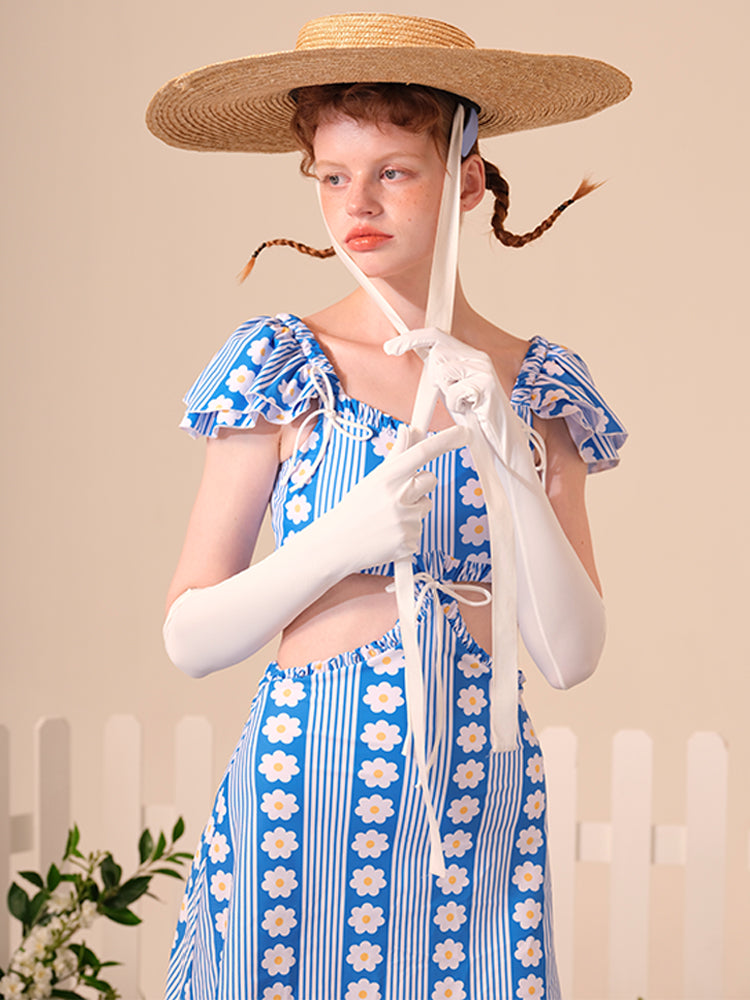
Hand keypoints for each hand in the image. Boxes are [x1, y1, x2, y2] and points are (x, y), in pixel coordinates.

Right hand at [313, 422, 468, 574]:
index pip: (422, 453)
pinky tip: (388, 536)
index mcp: (387, 477)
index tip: (464, 433)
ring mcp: (405, 520)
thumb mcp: (372, 479)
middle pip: (431, 479)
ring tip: (388, 519)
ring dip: (413, 511)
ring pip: (426, 506)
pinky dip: (407, 534)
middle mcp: (398, 496)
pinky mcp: (409, 542)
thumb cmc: (354, 509)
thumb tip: (408, 430)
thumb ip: (396, 455)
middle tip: (397, 496)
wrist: (336, 544)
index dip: (446, 441)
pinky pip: (420, 531)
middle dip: (421, 485)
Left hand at [385, 328, 530, 472]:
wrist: (499, 436)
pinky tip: (470, 410)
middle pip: (437, 353)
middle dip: (435, 377)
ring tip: (463, 404)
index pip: (436, 335)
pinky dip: (456, 405)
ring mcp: (483, 369)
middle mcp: (477, 357)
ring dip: (447, 394)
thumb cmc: (474, 415)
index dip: (411, 338)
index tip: (389, 348)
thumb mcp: (451, 389)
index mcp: (468, 355)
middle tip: (452, 395)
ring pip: (442, 372)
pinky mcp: (485, 384)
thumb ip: (438, 372)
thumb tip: (420, 356)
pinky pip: (454, 391)